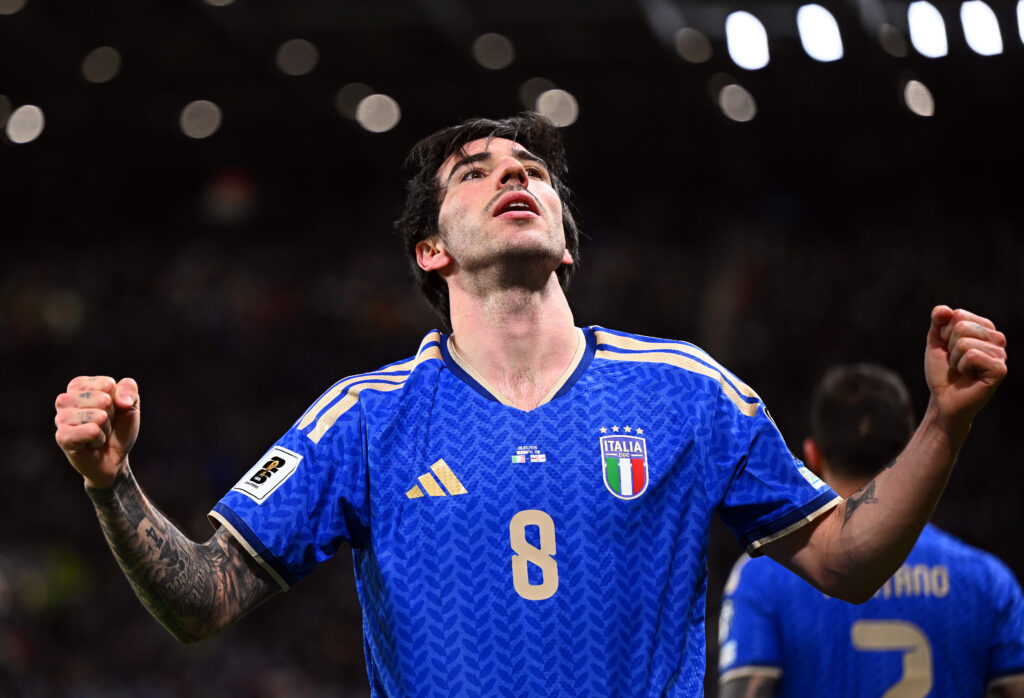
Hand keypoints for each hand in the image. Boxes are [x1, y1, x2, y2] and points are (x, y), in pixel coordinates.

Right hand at [54, 376, 139, 488]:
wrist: (114, 458)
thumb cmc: (118, 428)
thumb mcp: (130, 404)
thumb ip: (129, 388)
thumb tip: (121, 401)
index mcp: (78, 386)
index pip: (106, 384)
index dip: (116, 400)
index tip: (110, 410)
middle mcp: (65, 399)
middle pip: (103, 399)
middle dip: (111, 415)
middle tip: (103, 425)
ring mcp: (60, 418)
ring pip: (98, 416)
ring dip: (105, 428)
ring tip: (97, 434)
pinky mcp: (62, 437)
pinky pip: (91, 431)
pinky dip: (99, 439)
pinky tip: (91, 444)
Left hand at [925, 306, 1006, 437]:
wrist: (943, 399)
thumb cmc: (942, 372)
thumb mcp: (935, 342)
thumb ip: (937, 322)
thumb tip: (944, 309)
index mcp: (985, 328)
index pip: (958, 315)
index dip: (944, 333)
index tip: (949, 349)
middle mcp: (997, 339)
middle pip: (962, 327)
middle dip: (949, 346)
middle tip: (955, 362)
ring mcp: (1001, 354)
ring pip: (965, 342)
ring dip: (955, 359)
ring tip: (962, 370)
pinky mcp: (1000, 370)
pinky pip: (971, 356)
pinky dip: (962, 367)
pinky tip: (969, 376)